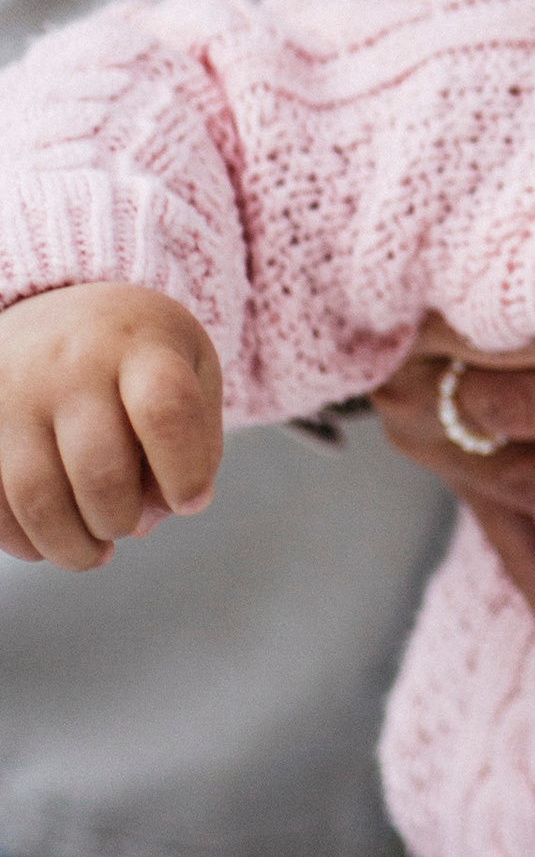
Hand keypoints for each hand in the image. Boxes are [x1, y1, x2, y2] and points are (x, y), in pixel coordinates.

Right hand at [0, 284, 224, 566]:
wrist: (59, 303)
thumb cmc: (137, 352)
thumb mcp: (189, 370)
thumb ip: (194, 444)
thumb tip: (148, 520)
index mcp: (138, 343)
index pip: (165, 409)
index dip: (184, 471)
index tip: (190, 500)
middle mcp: (71, 363)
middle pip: (100, 468)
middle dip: (121, 520)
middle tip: (128, 525)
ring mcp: (15, 393)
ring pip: (38, 496)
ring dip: (71, 545)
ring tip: (94, 552)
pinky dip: (22, 540)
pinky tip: (47, 542)